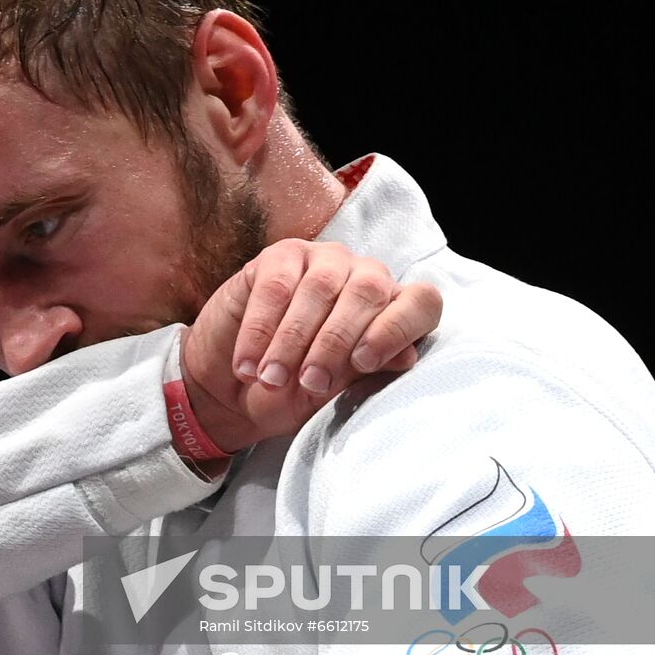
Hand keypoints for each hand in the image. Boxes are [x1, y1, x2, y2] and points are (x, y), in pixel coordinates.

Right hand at [181, 239, 441, 453]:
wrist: (233, 388)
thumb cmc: (292, 392)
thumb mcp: (331, 396)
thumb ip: (364, 374)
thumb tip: (406, 357)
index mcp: (391, 312)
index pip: (421, 302)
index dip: (398, 327)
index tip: (365, 362)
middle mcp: (365, 277)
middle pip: (369, 291)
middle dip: (336, 342)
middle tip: (309, 382)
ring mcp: (323, 261)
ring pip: (320, 288)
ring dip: (293, 340)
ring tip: (271, 378)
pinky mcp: (279, 257)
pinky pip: (276, 286)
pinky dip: (260, 330)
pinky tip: (248, 363)